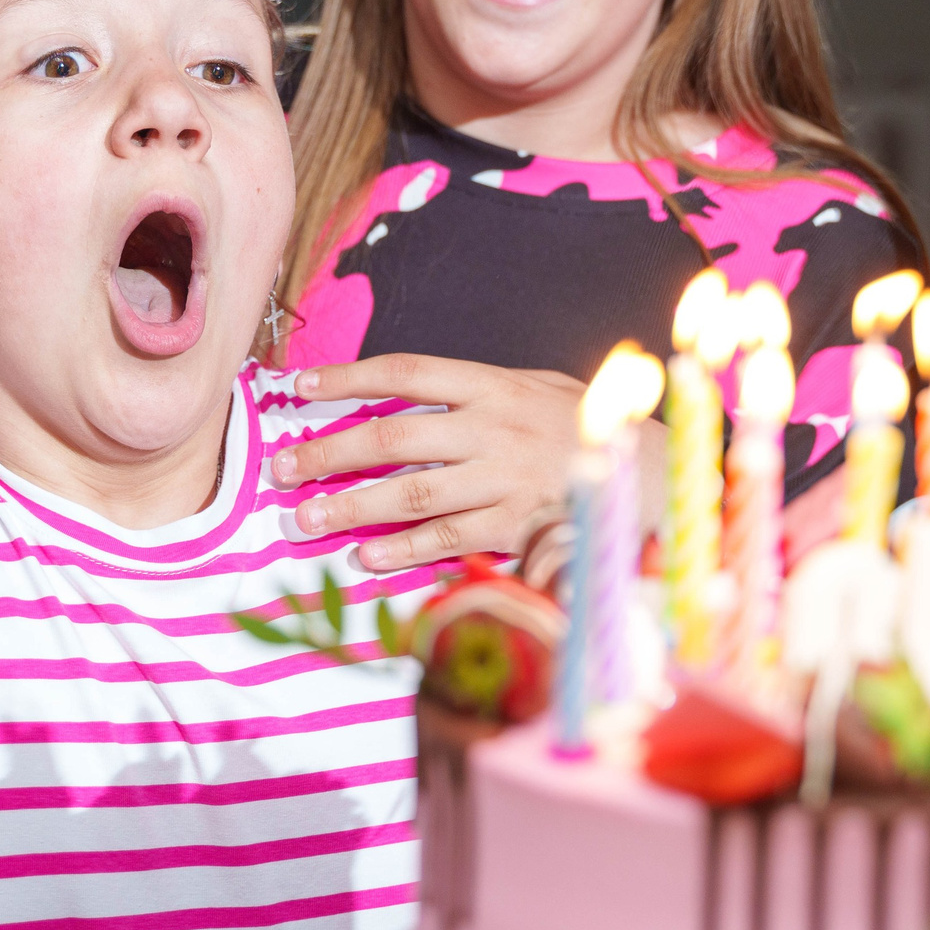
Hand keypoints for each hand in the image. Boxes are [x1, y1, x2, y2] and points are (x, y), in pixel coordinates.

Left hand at [278, 355, 582, 571]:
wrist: (649, 472)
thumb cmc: (582, 424)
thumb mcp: (536, 385)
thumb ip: (475, 391)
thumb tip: (402, 395)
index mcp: (493, 385)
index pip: (405, 373)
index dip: (347, 378)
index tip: (299, 387)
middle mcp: (491, 430)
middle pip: (393, 438)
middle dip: (328, 453)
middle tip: (280, 468)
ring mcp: (502, 481)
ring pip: (410, 494)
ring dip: (350, 508)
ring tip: (304, 520)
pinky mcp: (514, 528)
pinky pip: (447, 539)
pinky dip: (403, 549)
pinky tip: (365, 556)